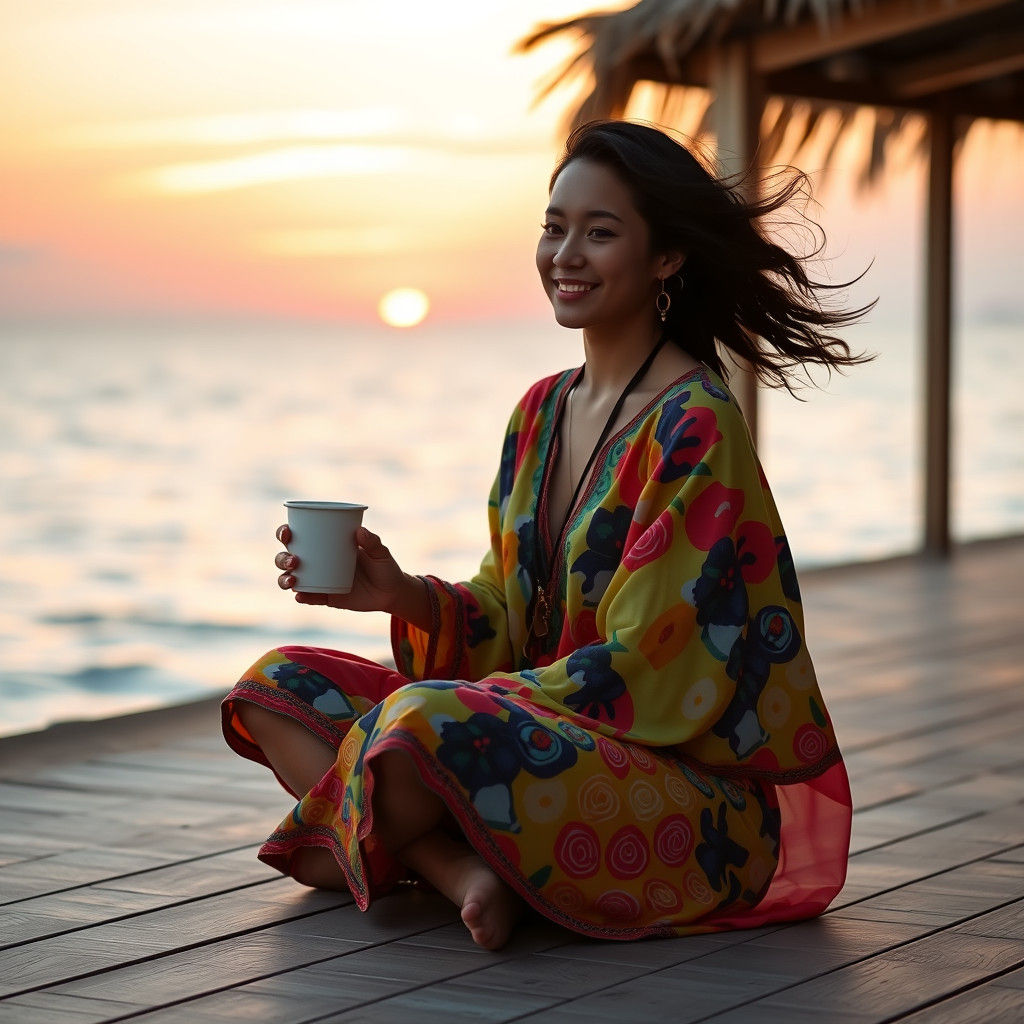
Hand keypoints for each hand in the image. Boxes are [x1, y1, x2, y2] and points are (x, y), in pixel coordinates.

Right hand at [275, 524, 405, 612]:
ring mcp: (319, 581)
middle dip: (282, 558)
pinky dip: (302, 597)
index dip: (285, 533)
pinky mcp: (326, 598)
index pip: (298, 536)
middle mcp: (317, 562)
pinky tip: (300, 596)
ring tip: (293, 580)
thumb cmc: (384, 566)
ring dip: (284, 579)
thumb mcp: (381, 553)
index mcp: (324, 545)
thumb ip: (373, 542)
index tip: (287, 532)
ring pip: (291, 579)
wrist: (392, 592)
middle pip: (287, 558)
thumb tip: (360, 531)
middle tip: (294, 560)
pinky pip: (308, 598)